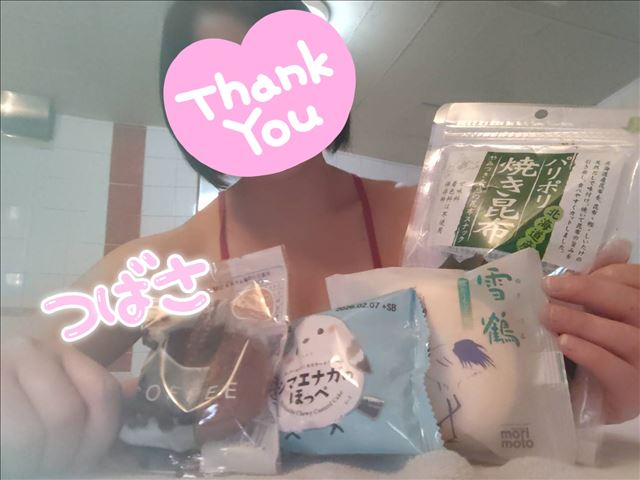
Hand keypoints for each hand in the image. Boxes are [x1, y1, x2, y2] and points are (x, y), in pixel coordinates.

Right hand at [1, 336, 121, 477]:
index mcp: (57, 352)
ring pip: (30, 431)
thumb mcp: (49, 392)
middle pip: (67, 415)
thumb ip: (89, 395)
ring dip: (32, 463)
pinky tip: (10, 461)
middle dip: (60, 458)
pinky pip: (9, 436)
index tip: (81, 463)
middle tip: (47, 470)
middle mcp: (27, 350)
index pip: (102, 393)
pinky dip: (13, 460)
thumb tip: (136, 393)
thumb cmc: (13, 401)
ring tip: (24, 466)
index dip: (99, 439)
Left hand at [540, 263, 639, 423]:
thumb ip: (604, 284)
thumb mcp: (601, 315)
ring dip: (581, 321)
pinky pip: (613, 370)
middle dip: (587, 290)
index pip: (636, 280)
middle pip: (630, 303)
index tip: (561, 277)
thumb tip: (614, 246)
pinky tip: (564, 343)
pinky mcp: (633, 392)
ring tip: (548, 314)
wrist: (597, 400)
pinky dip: (588, 352)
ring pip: (623, 336)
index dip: (601, 274)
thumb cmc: (600, 350)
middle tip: (548, 287)